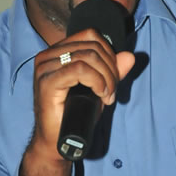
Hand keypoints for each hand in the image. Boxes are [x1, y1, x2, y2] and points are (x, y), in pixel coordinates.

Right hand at [20, 28, 134, 175]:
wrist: (57, 140)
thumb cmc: (75, 115)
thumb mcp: (99, 89)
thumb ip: (112, 72)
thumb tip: (129, 56)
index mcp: (57, 52)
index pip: (91, 35)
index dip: (109, 53)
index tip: (113, 78)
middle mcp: (48, 55)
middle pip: (92, 45)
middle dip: (110, 68)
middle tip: (112, 91)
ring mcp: (45, 67)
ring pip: (88, 56)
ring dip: (106, 77)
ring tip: (107, 95)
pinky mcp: (47, 81)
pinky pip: (80, 69)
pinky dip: (97, 81)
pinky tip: (100, 94)